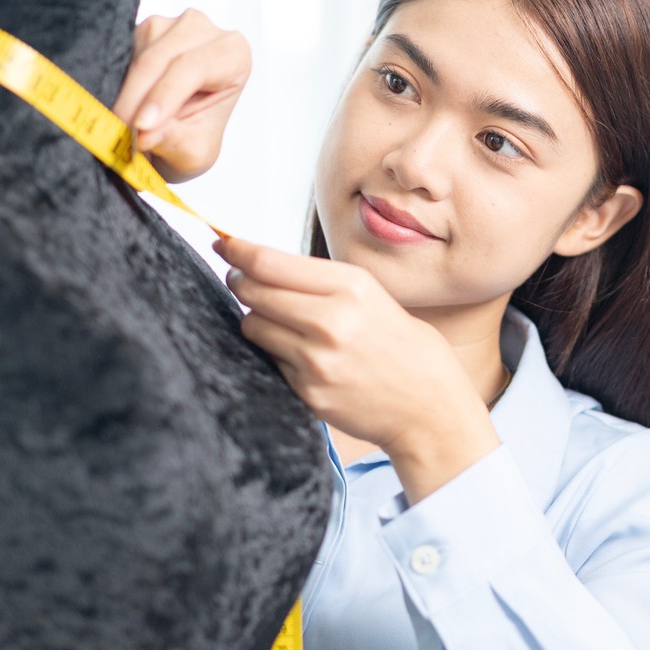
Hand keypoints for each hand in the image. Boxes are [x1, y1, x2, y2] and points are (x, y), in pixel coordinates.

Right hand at [112, 9, 250, 183]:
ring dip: (122, 94)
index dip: (165, 96)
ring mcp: (167, 25)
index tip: (141, 127)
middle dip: (135, 99)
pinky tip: (114, 107)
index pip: (195, 67)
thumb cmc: (193, 140)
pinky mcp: (137, 30)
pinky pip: (118, 54)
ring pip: (136, 55)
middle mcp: (202, 31)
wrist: (173, 138)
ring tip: (118, 127)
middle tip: (118, 133)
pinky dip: (114, 84)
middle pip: (160, 59)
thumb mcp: (192, 153)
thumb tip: (144, 134)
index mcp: (234, 54)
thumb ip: (174, 141)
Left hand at [213, 234, 500, 502]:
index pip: (270, 262)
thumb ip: (319, 280)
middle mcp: (332, 320)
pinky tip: (303, 356)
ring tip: (282, 322)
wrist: (427, 404)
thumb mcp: (370, 295)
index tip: (223, 244)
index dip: (237, 251)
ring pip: (252, 326)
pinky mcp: (309, 392)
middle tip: (240, 280)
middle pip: (253, 291)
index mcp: (351, 287)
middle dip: (240, 282)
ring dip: (257, 320)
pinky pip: (269, 361)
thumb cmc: (397, 343)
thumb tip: (259, 262)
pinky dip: (276, 354)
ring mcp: (318, 360)